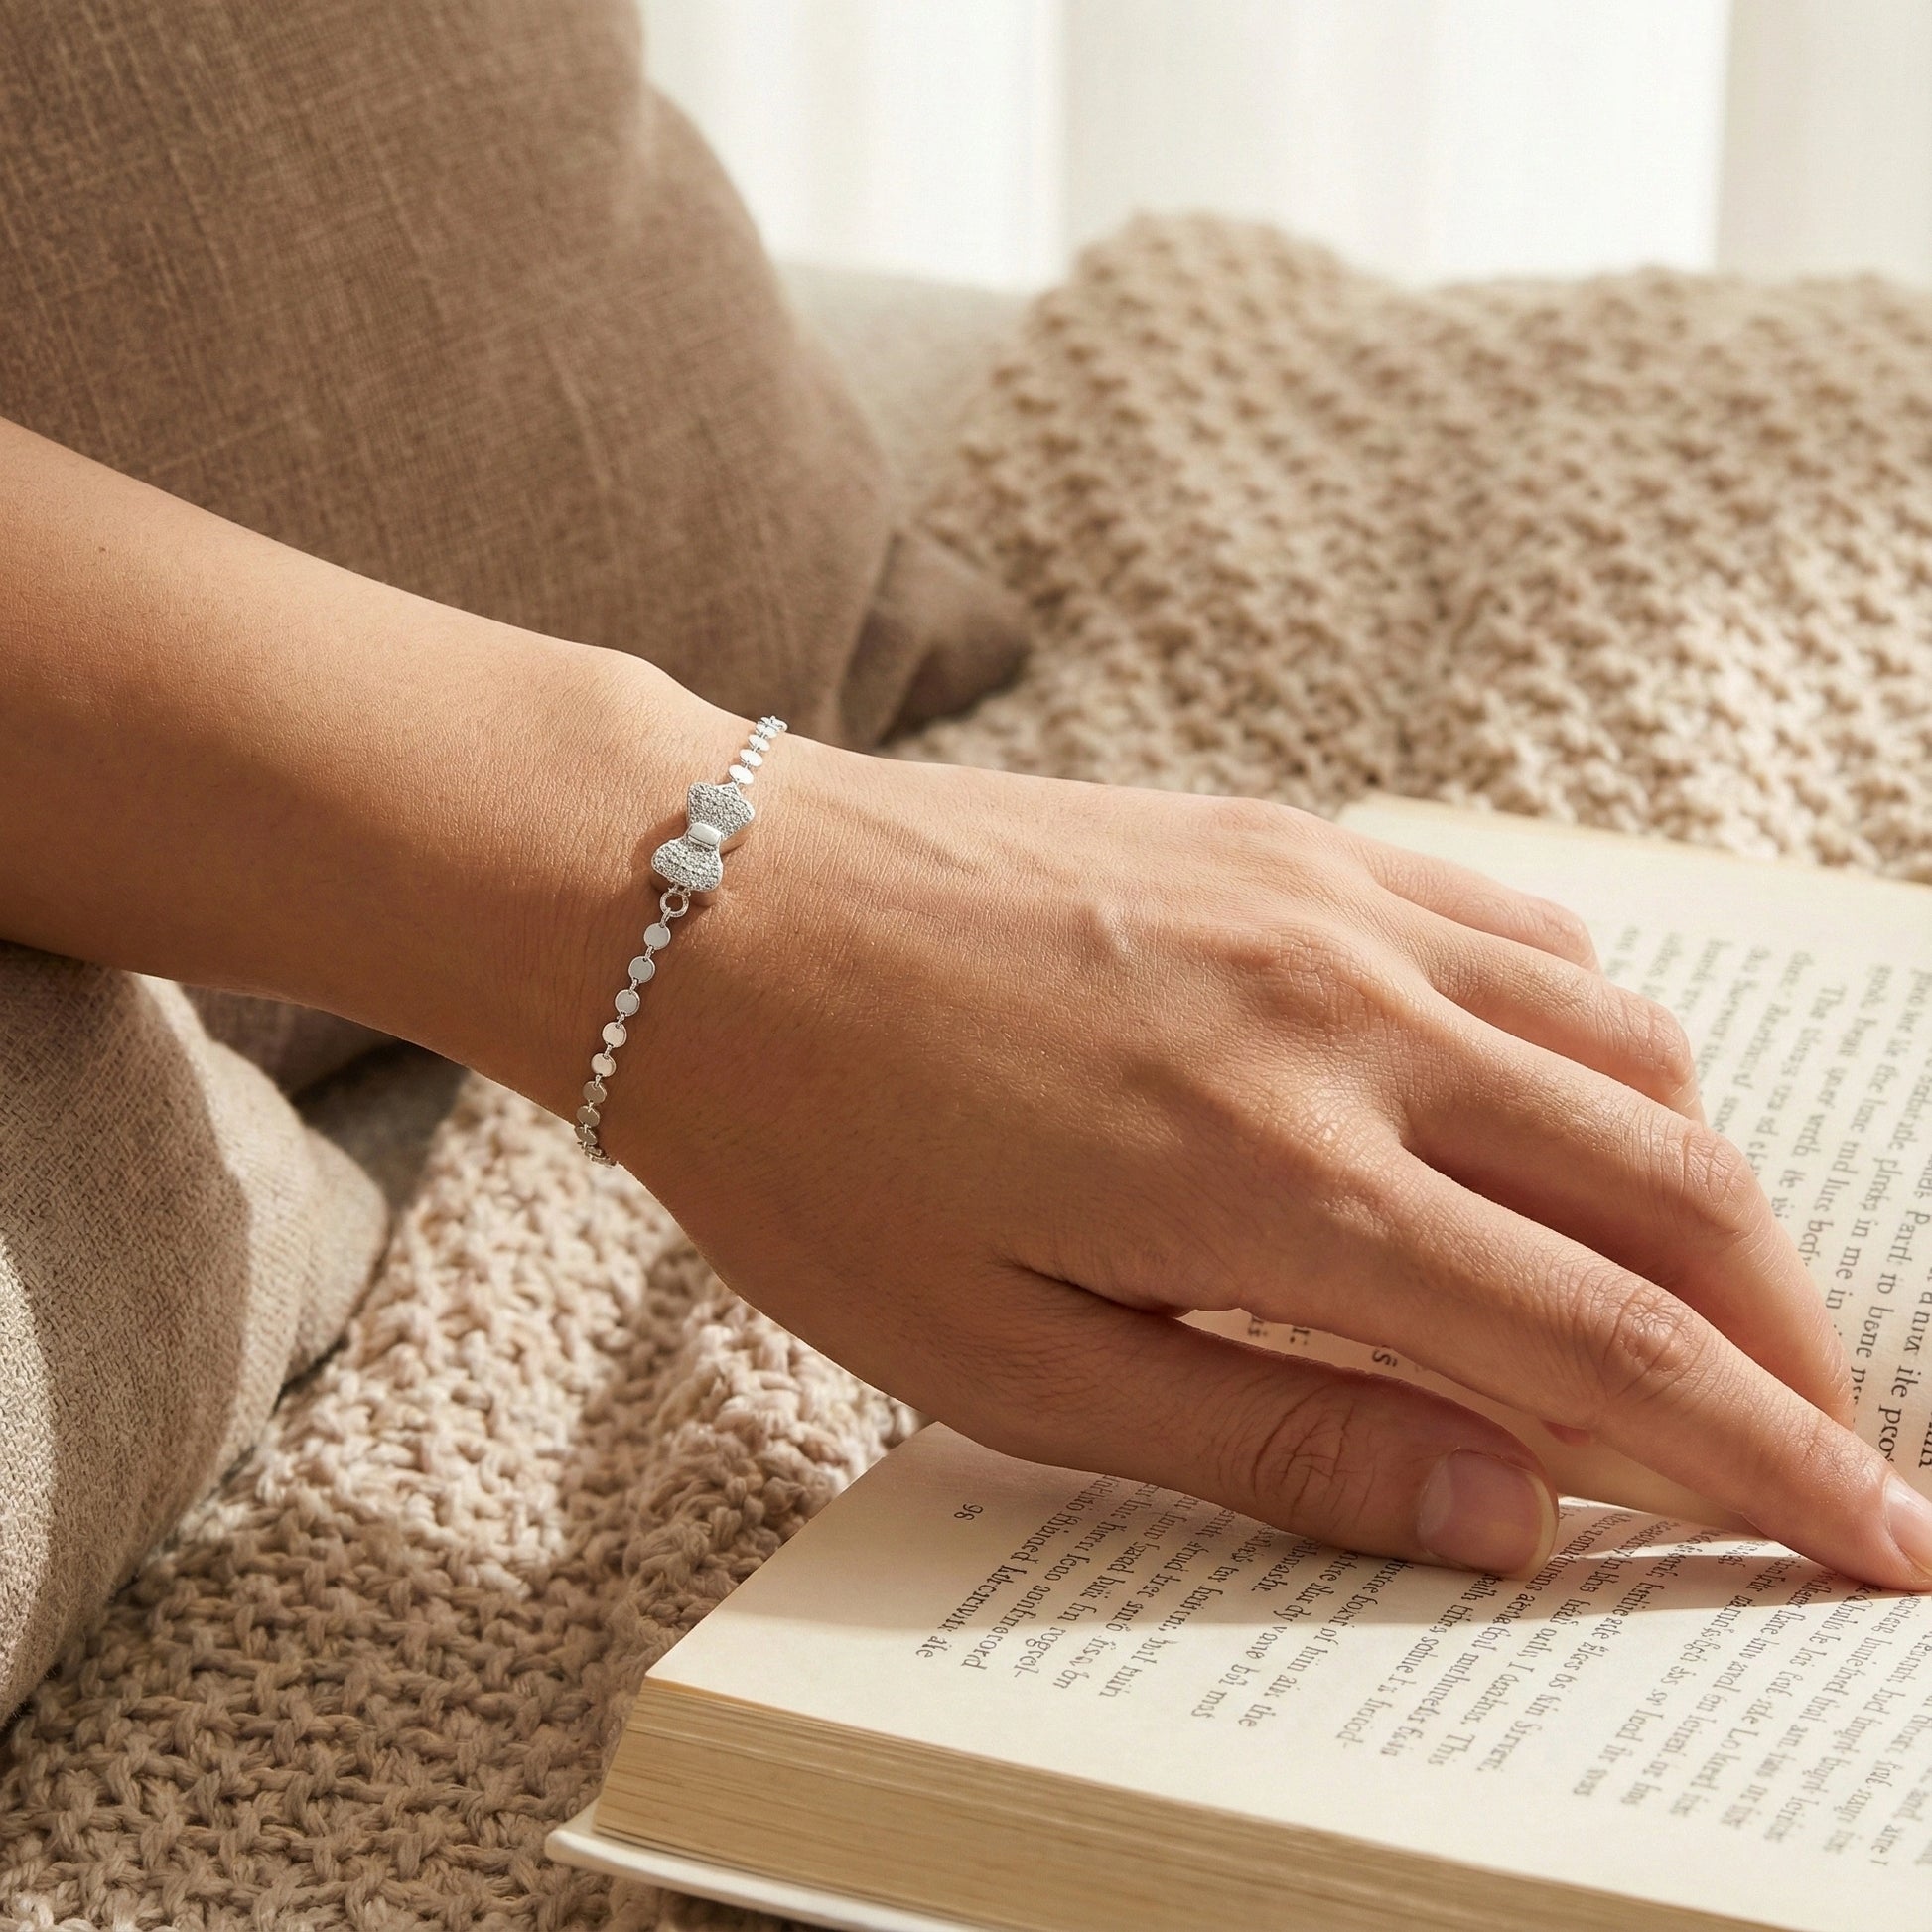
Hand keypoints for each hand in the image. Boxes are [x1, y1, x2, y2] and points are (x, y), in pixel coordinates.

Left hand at [602, 720, 1931, 1587]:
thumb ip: (1276, 1439)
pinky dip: (1596, 1040)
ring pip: (1626, 1047)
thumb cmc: (818, 1149)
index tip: (1877, 1537)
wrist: (709, 904)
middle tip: (1825, 1440)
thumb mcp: (1007, 1358)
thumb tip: (1508, 1514)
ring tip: (1700, 1294)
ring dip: (1705, 1185)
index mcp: (1277, 1183)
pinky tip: (1564, 1106)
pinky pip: (1520, 933)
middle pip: (1672, 1187)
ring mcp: (1333, 906)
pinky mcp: (1295, 839)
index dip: (1767, 1463)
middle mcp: (1349, 1024)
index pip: (1603, 1347)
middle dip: (1785, 1338)